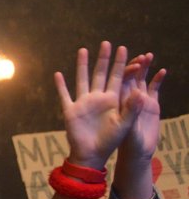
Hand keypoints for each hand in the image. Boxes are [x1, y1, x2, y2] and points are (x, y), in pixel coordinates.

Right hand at [53, 42, 139, 169]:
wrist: (91, 155)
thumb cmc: (110, 142)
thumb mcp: (125, 125)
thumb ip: (132, 109)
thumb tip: (141, 93)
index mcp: (113, 100)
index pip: (119, 77)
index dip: (122, 63)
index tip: (124, 49)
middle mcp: (98, 98)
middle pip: (101, 74)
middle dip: (104, 59)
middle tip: (107, 43)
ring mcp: (83, 103)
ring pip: (82, 79)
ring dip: (82, 65)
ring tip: (83, 50)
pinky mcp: (70, 111)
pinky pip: (64, 95)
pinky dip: (60, 85)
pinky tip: (58, 74)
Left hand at [117, 53, 164, 164]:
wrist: (132, 153)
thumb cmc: (117, 142)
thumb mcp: (124, 127)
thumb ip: (130, 111)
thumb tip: (138, 93)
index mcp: (113, 101)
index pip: (118, 81)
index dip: (124, 70)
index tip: (132, 61)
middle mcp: (124, 98)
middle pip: (127, 76)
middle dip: (132, 64)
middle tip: (141, 54)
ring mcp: (137, 101)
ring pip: (140, 80)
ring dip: (144, 68)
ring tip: (149, 55)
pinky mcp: (150, 105)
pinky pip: (153, 89)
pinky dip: (157, 80)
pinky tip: (163, 71)